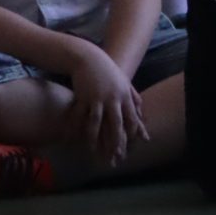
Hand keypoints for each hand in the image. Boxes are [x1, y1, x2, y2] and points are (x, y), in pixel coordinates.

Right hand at [62, 43, 148, 168]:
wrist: (89, 58)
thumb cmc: (107, 72)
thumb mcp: (124, 82)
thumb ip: (133, 97)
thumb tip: (142, 112)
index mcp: (125, 95)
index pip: (131, 118)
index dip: (132, 133)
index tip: (131, 146)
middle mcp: (113, 98)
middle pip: (116, 124)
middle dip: (115, 141)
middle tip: (114, 156)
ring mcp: (97, 98)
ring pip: (97, 123)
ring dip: (94, 139)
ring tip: (92, 152)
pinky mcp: (83, 97)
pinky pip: (80, 116)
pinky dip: (77, 128)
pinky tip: (73, 138)